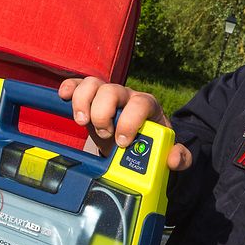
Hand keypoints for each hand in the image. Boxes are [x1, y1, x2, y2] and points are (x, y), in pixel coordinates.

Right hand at [59, 77, 191, 171]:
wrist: (137, 138)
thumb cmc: (153, 141)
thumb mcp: (168, 149)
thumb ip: (180, 156)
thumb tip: (174, 160)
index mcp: (147, 106)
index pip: (139, 103)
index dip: (130, 120)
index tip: (123, 142)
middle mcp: (126, 96)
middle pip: (112, 90)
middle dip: (104, 113)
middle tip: (104, 134)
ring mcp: (106, 95)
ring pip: (93, 84)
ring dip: (83, 101)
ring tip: (83, 122)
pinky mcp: (89, 100)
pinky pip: (78, 85)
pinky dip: (69, 88)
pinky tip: (63, 97)